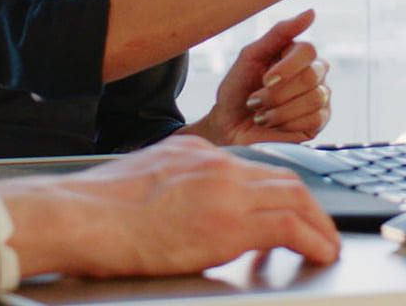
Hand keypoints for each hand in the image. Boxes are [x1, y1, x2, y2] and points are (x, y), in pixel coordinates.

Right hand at [0, 135, 339, 278]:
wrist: (79, 215)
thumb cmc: (95, 209)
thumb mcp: (142, 179)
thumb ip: (174, 185)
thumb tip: (184, 208)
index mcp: (194, 151)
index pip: (252, 166)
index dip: (278, 190)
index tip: (290, 207)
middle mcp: (215, 162)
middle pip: (282, 176)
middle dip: (309, 204)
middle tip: (320, 227)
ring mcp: (224, 189)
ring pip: (295, 196)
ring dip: (319, 223)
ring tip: (326, 244)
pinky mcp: (227, 222)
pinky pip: (289, 226)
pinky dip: (313, 239)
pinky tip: (319, 253)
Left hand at [186, 10, 330, 145]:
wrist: (228, 126)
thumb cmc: (238, 89)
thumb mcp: (251, 56)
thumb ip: (279, 33)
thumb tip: (311, 12)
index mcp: (298, 54)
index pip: (308, 50)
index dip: (286, 67)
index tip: (264, 80)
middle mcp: (315, 73)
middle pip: (311, 76)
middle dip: (277, 93)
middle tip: (255, 100)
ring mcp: (320, 98)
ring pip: (314, 99)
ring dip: (279, 110)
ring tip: (261, 114)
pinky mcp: (319, 123)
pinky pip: (315, 120)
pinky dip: (286, 123)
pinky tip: (273, 124)